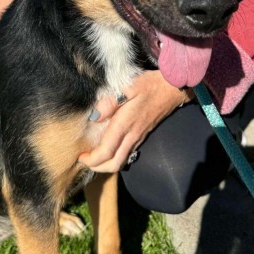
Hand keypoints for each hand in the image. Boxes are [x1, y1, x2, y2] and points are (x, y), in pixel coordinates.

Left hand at [78, 71, 193, 172]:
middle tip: (84, 159)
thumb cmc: (149, 85)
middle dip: (97, 167)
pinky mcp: (142, 136)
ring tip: (93, 156)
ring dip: (106, 164)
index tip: (80, 155)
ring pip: (121, 162)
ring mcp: (138, 138)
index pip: (106, 153)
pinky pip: (127, 154)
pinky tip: (108, 148)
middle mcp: (132, 136)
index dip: (91, 160)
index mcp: (124, 125)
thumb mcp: (128, 86)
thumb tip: (94, 117)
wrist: (172, 88)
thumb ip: (109, 102)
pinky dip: (114, 157)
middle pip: (114, 164)